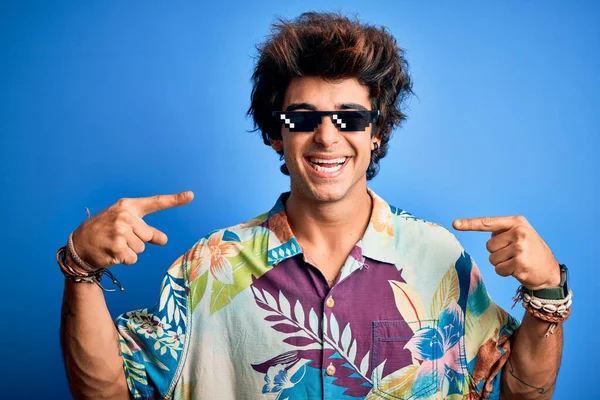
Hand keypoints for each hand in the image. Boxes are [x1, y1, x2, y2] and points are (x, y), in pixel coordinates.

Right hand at [70, 191, 193, 270]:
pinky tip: (111, 253)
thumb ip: (147, 231)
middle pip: (148, 236)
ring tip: (114, 244)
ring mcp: (119, 232)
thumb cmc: (106, 231)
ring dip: (130, 251)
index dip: (175, 199)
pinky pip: (133, 259)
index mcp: (128, 206)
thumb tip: (164, 240)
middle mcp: (124, 216)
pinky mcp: (116, 248)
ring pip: (141, 249)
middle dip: (137, 241)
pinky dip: (124, 260)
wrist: (79, 244)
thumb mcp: (126, 225)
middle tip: (119, 238)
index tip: (191, 195)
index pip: (156, 202)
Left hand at [452, 216, 560, 289]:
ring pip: (492, 258)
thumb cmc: (532, 252)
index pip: (488, 222)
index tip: (455, 224)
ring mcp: (520, 248)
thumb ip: (503, 231)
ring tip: (517, 262)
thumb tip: (482, 228)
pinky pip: (498, 269)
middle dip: (498, 253)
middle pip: (488, 246)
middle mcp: (519, 232)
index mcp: (517, 222)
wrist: (551, 272)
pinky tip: (519, 270)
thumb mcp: (522, 234)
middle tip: (515, 254)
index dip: (470, 224)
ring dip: (501, 263)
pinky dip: (505, 272)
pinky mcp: (519, 263)